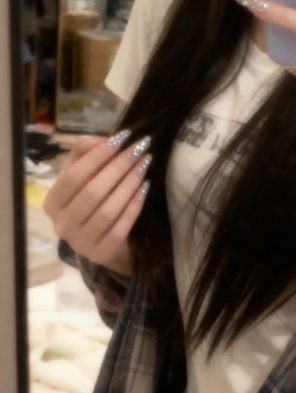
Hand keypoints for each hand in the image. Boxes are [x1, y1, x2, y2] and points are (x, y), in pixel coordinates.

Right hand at [43, 131, 151, 273]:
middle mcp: (61, 225)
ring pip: (107, 210)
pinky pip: (120, 228)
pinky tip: (145, 188)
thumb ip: (87, 152)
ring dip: (129, 184)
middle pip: (92, 192)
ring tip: (145, 165)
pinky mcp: (100, 255)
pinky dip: (134, 207)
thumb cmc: (93, 200)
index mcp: (53, 202)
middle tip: (140, 150)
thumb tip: (106, 140)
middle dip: (119, 167)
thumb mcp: (85, 175)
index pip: (74, 175)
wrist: (104, 240)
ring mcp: (80, 243)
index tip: (124, 137)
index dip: (99, 155)